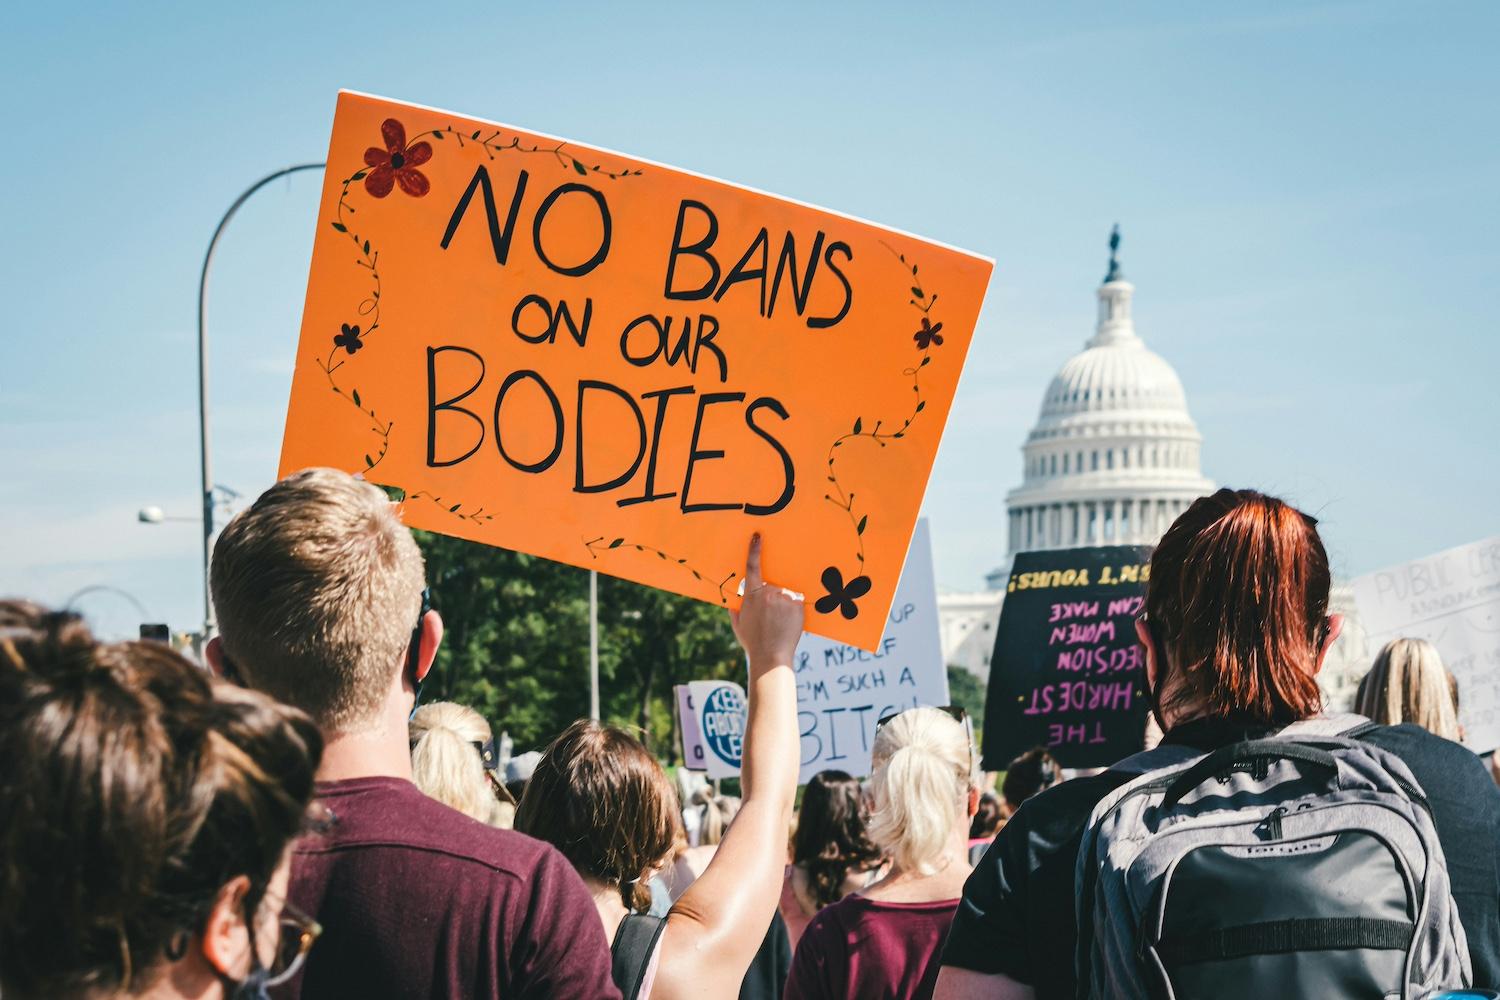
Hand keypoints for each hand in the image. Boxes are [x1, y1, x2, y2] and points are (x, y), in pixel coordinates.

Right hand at [730, 533, 804, 672]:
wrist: (771, 656)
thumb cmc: (753, 642)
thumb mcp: (738, 624)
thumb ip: (737, 609)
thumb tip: (737, 601)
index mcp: (752, 595)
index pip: (752, 567)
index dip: (754, 550)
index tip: (757, 536)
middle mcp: (769, 592)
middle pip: (772, 586)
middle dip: (771, 597)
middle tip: (770, 617)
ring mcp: (785, 597)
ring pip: (784, 593)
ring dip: (782, 603)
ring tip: (779, 623)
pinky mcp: (798, 604)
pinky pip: (795, 600)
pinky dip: (792, 608)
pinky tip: (788, 622)